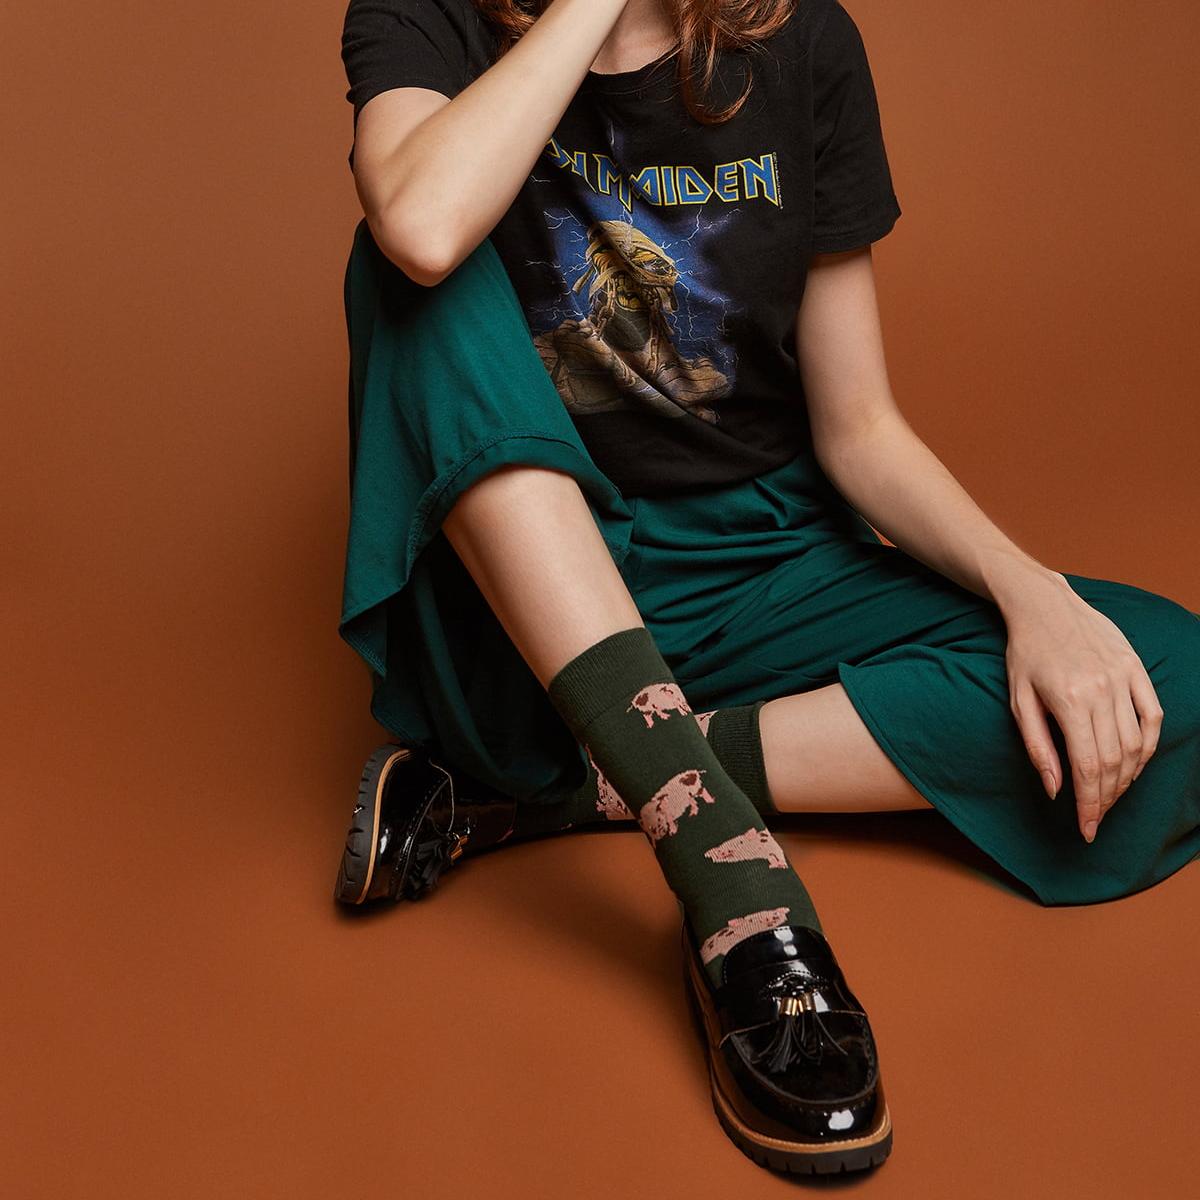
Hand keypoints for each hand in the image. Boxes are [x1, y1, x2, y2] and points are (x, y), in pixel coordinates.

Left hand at [1001, 571, 1162, 841]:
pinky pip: (1153, 716)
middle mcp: (1102, 691)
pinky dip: (1148, 745)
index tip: (1087, 829)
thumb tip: (1055, 790)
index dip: (1090, 804)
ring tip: (1111, 795)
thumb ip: (1037, 747)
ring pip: (1136, 744)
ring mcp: (1124, 678)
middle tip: (1097, 817)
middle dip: (1107, 797)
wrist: (1043, 604)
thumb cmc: (1024, 653)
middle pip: (1114, 761)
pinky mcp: (1136, 669)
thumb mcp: (1018, 701)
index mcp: (1069, 701)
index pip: (1087, 767)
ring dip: (1127, 777)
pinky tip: (1135, 764)